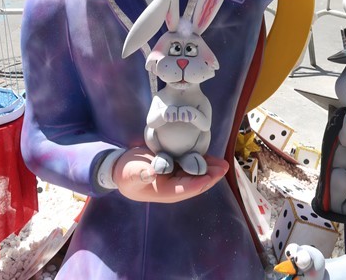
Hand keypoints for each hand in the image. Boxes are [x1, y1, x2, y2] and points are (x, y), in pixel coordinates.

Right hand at [112, 147, 227, 202]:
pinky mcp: (174, 168)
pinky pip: (191, 166)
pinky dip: (201, 161)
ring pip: (197, 175)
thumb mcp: (131, 174)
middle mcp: (174, 186)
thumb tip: (151, 173)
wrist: (121, 170)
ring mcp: (175, 178)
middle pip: (197, 183)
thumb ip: (140, 175)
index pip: (188, 188)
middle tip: (224, 167)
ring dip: (210, 169)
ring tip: (222, 162)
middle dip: (211, 176)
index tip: (212, 175)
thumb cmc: (126, 174)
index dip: (201, 182)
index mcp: (167, 191)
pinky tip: (209, 155)